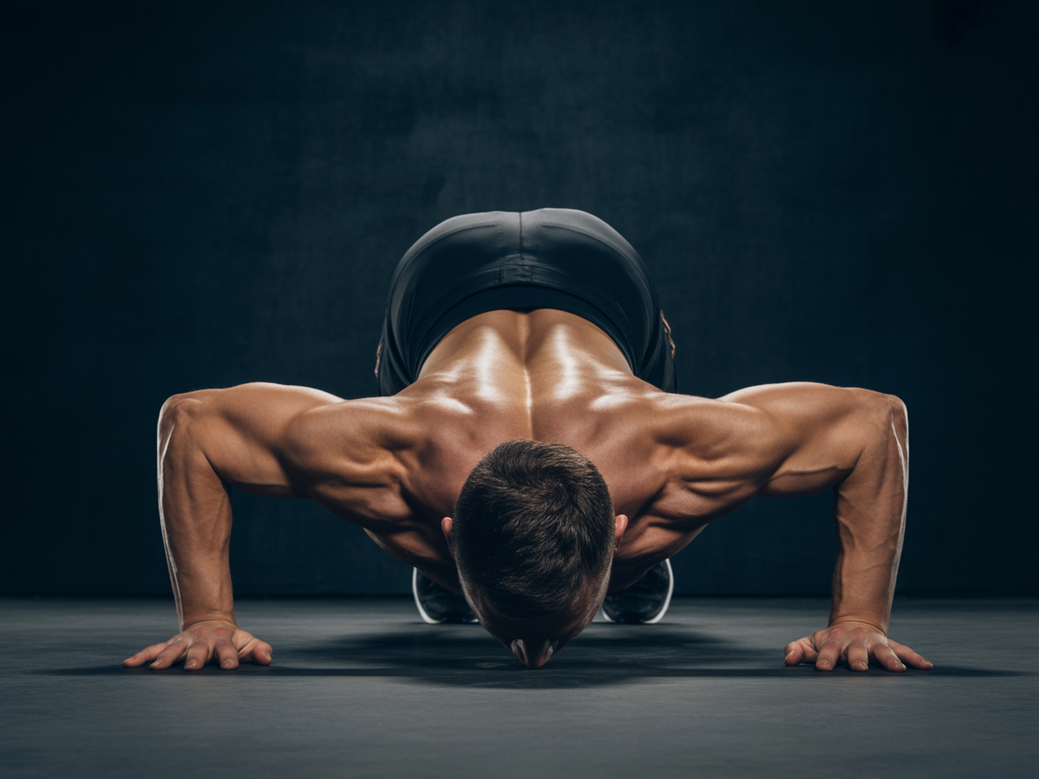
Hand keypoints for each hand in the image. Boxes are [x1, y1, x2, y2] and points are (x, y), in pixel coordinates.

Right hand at [123, 619, 272, 670]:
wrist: (212, 623)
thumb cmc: (232, 641)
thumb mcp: (248, 643)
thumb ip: (259, 651)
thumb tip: (267, 659)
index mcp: (223, 641)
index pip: (228, 650)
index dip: (230, 658)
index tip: (231, 667)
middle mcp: (202, 641)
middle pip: (199, 649)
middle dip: (196, 658)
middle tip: (193, 668)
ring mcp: (185, 642)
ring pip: (174, 649)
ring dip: (166, 658)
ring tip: (157, 668)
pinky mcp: (170, 644)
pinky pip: (153, 649)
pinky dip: (142, 656)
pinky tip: (129, 664)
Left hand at [783, 621, 931, 671]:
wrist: (852, 625)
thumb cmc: (828, 642)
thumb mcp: (810, 643)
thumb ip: (796, 651)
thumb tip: (788, 660)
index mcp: (833, 642)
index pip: (827, 651)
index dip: (825, 659)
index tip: (823, 668)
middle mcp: (855, 642)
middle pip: (856, 651)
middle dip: (857, 660)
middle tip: (859, 669)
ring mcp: (873, 643)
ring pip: (883, 650)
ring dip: (889, 660)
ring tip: (898, 670)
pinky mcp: (890, 645)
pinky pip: (904, 651)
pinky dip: (915, 658)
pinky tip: (927, 666)